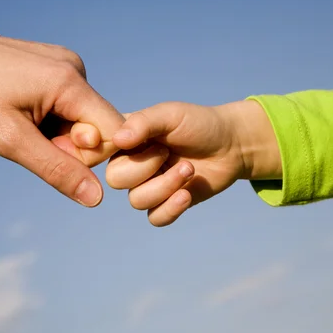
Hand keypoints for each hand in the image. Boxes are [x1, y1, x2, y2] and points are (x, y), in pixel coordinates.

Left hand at [0, 36, 123, 206]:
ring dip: (58, 133)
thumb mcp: (10, 140)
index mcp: (69, 81)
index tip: (50, 149)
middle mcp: (75, 68)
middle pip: (97, 125)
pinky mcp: (56, 66)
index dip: (88, 154)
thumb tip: (96, 198)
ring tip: (21, 123)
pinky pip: (69, 104)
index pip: (112, 131)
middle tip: (28, 139)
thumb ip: (57, 169)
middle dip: (69, 145)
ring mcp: (67, 64)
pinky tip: (25, 113)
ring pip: (82, 117)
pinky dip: (53, 118)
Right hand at [98, 101, 280, 225]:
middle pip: (116, 179)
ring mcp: (149, 185)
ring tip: (189, 169)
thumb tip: (118, 139)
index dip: (111, 151)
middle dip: (144, 169)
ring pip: (137, 200)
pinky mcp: (167, 203)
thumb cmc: (198, 123)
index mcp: (126, 140)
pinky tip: (187, 194)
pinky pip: (155, 217)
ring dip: (165, 186)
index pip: (100, 151)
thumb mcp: (170, 114)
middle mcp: (132, 163)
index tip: (135, 142)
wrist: (232, 144)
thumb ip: (143, 123)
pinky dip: (170, 208)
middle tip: (167, 152)